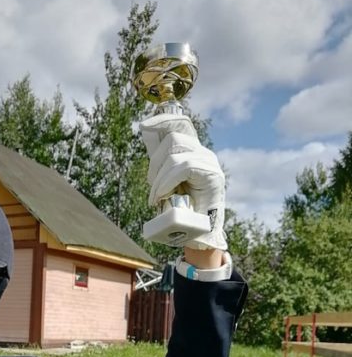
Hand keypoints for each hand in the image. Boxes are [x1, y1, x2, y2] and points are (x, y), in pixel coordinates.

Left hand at [140, 112, 226, 249]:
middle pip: (173, 139)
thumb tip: (147, 144)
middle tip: (152, 190)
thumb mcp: (167, 184)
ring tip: (156, 198)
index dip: (164, 120)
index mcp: (192, 153)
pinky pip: (182, 167)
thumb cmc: (180, 212)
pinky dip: (166, 182)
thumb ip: (162, 166)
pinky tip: (161, 196)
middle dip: (155, 163)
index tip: (144, 125)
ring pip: (176, 154)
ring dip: (159, 177)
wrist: (197, 236)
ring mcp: (209, 163)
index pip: (181, 125)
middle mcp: (203, 154)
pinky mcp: (212, 175)